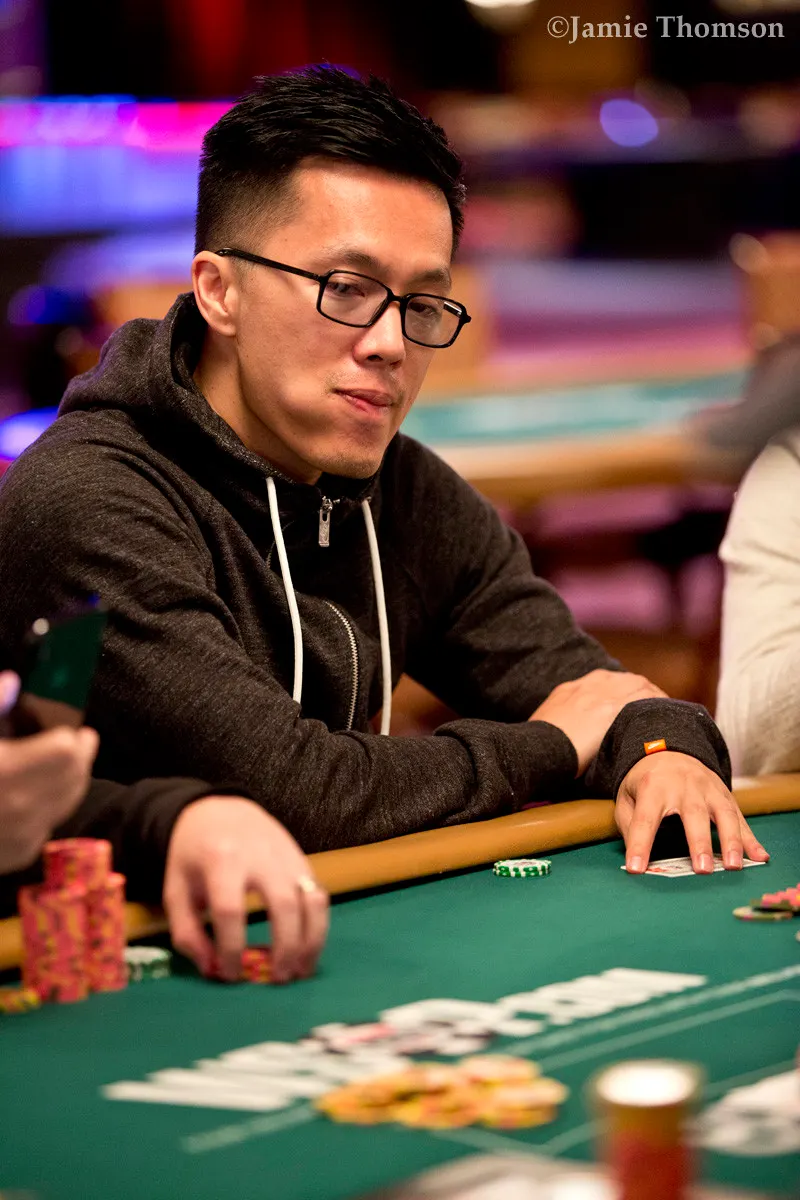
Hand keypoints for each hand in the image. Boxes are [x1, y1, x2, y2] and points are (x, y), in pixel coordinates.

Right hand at [0, 673, 98, 872]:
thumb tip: (11, 681)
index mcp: (4, 771)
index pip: (65, 753)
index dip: (75, 739)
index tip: (78, 731)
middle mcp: (18, 807)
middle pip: (74, 776)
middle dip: (80, 758)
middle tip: (79, 745)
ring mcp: (21, 835)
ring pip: (68, 802)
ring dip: (71, 781)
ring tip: (66, 766)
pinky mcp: (18, 854)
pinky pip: (49, 824)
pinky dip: (50, 808)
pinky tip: (38, 796)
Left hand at [163, 797, 328, 984]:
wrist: (218, 811)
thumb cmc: (194, 855)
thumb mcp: (176, 889)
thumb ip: (186, 932)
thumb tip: (212, 970)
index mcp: (220, 859)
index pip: (230, 909)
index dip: (231, 948)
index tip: (230, 973)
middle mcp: (259, 855)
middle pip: (283, 905)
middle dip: (285, 948)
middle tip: (278, 979)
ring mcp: (287, 855)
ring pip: (312, 899)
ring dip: (312, 940)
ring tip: (301, 971)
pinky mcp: (302, 859)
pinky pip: (319, 894)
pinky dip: (318, 926)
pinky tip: (307, 949)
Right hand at [530, 669, 665, 774]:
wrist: (538, 746)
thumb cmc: (536, 744)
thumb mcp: (542, 724)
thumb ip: (556, 722)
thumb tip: (559, 735)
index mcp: (570, 689)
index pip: (603, 681)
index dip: (619, 690)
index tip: (627, 700)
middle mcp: (588, 685)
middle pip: (623, 679)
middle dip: (639, 689)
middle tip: (652, 703)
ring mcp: (601, 694)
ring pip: (637, 684)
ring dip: (652, 694)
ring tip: (664, 708)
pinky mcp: (612, 708)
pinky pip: (643, 697)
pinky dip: (657, 702)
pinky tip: (665, 712)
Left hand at [616, 751, 769, 873]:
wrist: (669, 750)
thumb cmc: (646, 781)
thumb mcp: (626, 796)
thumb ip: (629, 823)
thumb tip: (635, 853)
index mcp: (652, 786)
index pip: (645, 819)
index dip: (640, 844)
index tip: (636, 869)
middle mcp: (683, 786)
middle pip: (693, 814)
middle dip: (698, 842)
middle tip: (702, 869)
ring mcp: (708, 788)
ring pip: (723, 814)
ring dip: (731, 841)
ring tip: (733, 866)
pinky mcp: (724, 794)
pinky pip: (739, 817)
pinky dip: (751, 838)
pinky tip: (759, 856)